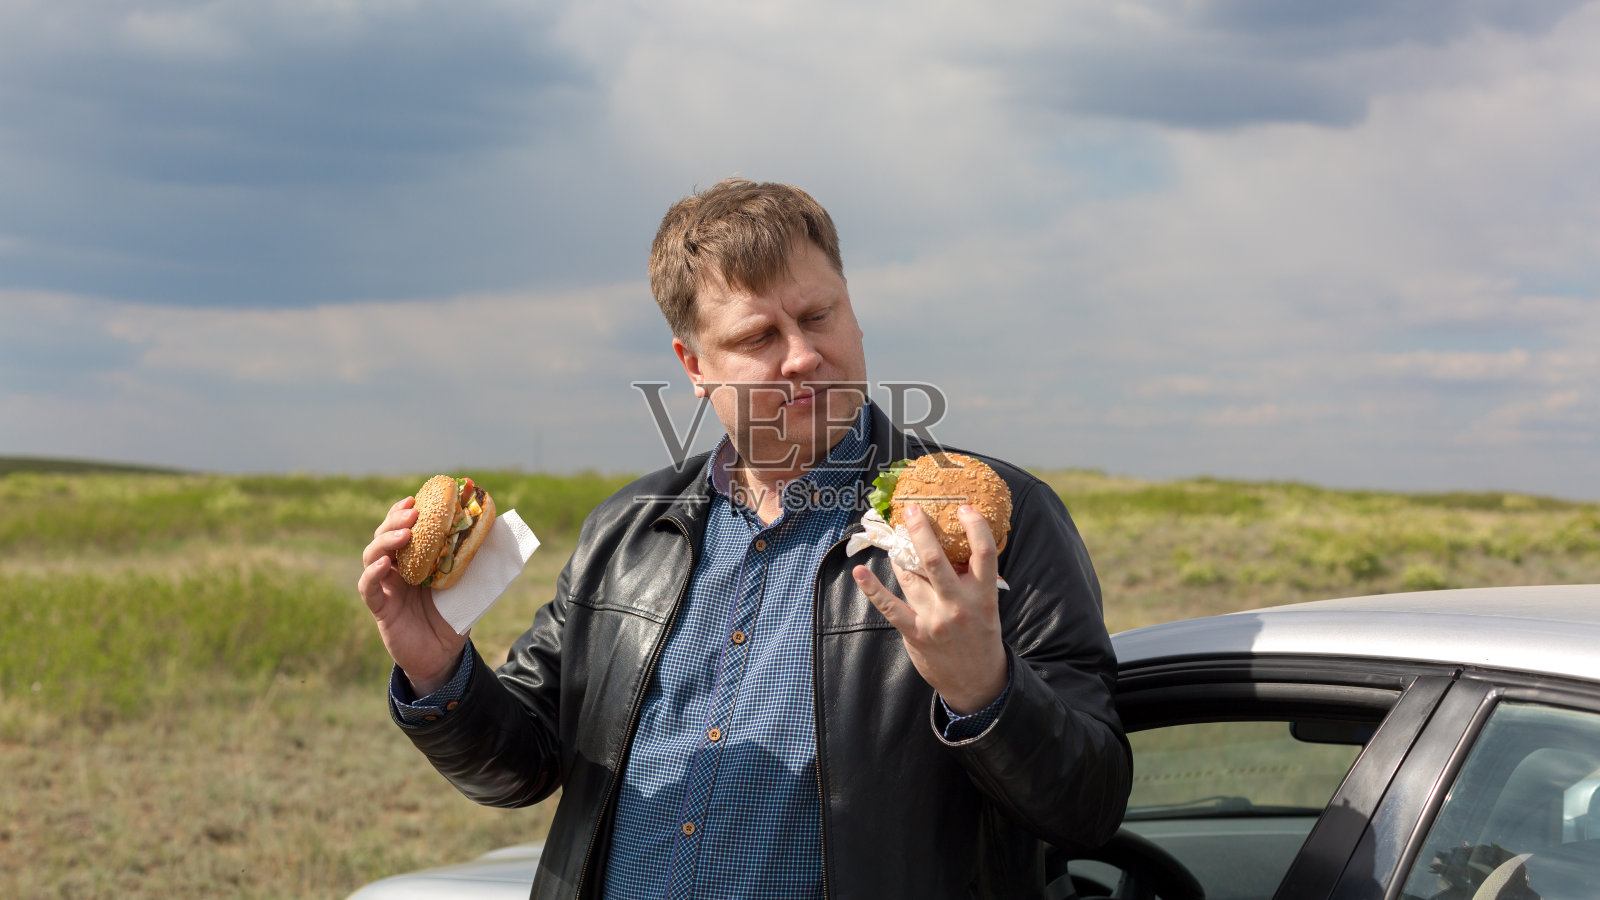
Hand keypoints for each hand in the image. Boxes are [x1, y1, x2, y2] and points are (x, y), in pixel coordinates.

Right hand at [357, 495, 468, 695]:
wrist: (445, 656)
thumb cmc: (455, 617)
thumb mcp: (470, 584)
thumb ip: (476, 558)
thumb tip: (497, 528)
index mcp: (415, 559)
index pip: (403, 527)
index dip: (404, 511)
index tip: (416, 499)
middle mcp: (396, 569)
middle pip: (384, 536)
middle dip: (395, 520)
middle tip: (413, 513)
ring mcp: (385, 587)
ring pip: (372, 556)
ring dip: (385, 541)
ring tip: (405, 535)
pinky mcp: (381, 608)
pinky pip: (368, 588)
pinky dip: (372, 574)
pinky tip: (385, 565)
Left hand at [853, 503, 1007, 714]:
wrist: (978, 681)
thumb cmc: (981, 635)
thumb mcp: (987, 605)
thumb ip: (971, 579)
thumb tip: (952, 544)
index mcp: (983, 594)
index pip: (984, 552)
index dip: (974, 525)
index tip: (963, 507)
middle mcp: (959, 604)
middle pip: (936, 559)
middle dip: (920, 530)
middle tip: (911, 510)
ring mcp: (935, 619)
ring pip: (910, 576)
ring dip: (899, 554)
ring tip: (895, 537)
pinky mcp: (915, 633)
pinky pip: (889, 606)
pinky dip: (872, 589)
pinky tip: (859, 573)